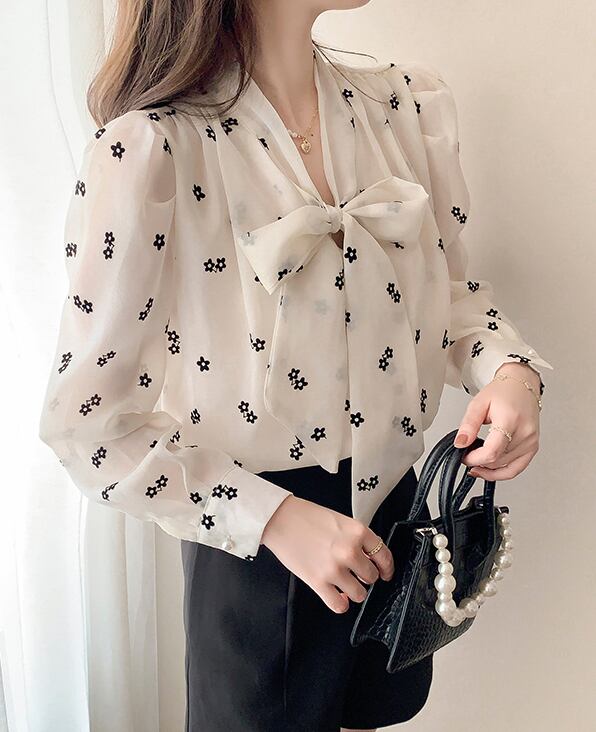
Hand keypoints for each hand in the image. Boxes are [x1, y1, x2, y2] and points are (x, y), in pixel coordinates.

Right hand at [260, 495, 393, 613]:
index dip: (387, 568)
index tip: (385, 573)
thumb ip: (357, 538)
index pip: (384, 556)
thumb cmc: (307, 517)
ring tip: (345, 583)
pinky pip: (339, 605)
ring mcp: (334, 569)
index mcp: (357, 532)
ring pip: (360, 594)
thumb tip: (369, 557)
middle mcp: (349, 551)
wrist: (280, 520)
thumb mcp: (340, 520)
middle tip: (356, 573)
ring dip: (355, 590)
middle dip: (365, 577)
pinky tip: (338, 596)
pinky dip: (342, 603)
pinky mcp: (318, 582)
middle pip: (372, 577)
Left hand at [453, 362, 541, 479]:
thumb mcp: (478, 404)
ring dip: (488, 469)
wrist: (521, 386)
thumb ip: (468, 425)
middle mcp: (524, 432)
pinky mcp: (533, 447)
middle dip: (478, 462)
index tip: (464, 456)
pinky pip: (517, 468)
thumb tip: (460, 443)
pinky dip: (502, 473)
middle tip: (467, 455)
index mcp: (510, 420)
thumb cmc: (503, 392)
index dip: (475, 459)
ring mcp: (531, 441)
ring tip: (476, 462)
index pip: (493, 451)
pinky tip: (489, 470)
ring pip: (506, 468)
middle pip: (498, 461)